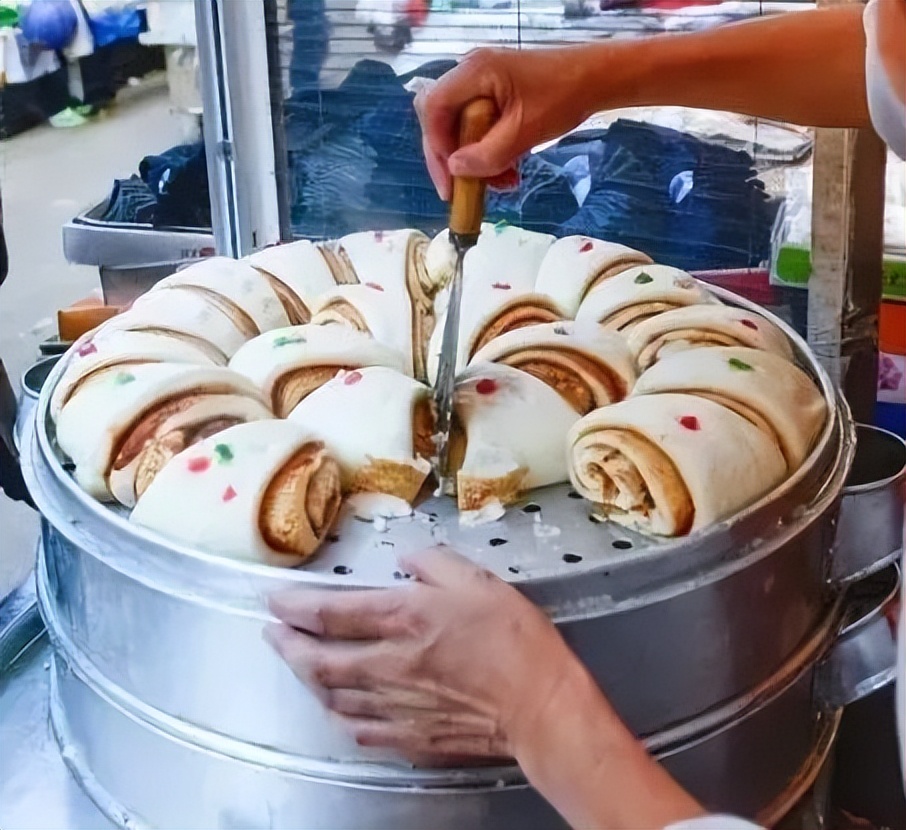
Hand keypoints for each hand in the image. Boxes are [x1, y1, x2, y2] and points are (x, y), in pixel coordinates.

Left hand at [264, 547, 579, 760]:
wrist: (540, 705)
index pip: (329, 613)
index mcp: (403, 618)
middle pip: (317, 660)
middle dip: (286, 645)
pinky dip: (338, 715)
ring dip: (307, 679)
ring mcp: (395, 705)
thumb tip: (406, 559)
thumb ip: (433, 562)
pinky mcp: (410, 736)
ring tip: (299, 664)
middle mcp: (388, 664)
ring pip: (331, 696)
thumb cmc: (514, 639)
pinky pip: (359, 729)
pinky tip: (337, 708)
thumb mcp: (476, 578)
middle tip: (272, 634)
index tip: (275, 601)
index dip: (294, 606)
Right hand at [414, 47, 599, 199]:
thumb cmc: (563, 97)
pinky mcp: (493, 95)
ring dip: (473, 160)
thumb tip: (456, 170)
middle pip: (440, 119)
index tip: (450, 181)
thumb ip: (488, 154)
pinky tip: (508, 171)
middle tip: (461, 191)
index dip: (435, 147)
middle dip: (451, 159)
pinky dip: (487, 152)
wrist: (595, 79)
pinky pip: (477, 127)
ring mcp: (481, 83)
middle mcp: (471, 73)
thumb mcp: (524, 132)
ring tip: (501, 183)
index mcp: (474, 72)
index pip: (433, 109)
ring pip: (458, 128)